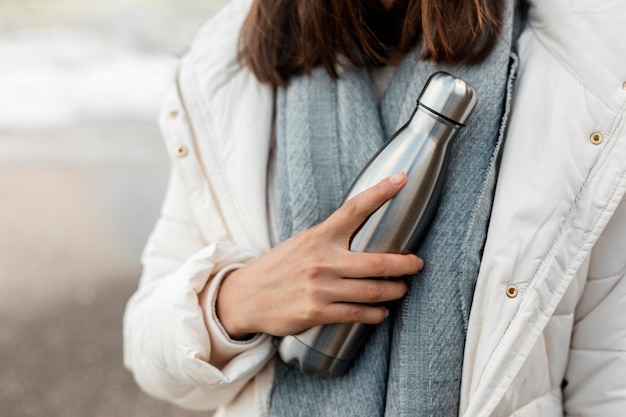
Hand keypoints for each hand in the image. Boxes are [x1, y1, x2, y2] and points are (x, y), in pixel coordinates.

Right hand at [216, 172, 423, 338]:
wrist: (245, 296)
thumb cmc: (278, 267)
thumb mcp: (301, 243)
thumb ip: (330, 239)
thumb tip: (363, 233)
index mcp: (319, 236)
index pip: (355, 209)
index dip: (381, 192)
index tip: (401, 179)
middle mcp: (322, 260)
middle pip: (377, 262)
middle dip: (404, 264)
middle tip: (417, 264)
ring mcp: (320, 288)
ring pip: (372, 291)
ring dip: (394, 291)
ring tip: (401, 289)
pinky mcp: (317, 312)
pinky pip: (357, 314)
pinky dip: (375, 314)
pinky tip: (381, 312)